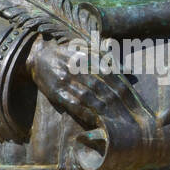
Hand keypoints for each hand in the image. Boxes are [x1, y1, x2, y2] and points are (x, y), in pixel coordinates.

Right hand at [25, 37, 141, 130]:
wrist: (38, 57)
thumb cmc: (67, 54)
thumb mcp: (85, 50)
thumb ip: (106, 58)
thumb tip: (127, 69)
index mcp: (84, 57)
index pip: (107, 72)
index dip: (119, 84)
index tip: (131, 96)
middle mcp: (75, 68)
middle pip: (99, 86)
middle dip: (113, 99)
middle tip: (127, 112)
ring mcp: (65, 81)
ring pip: (87, 97)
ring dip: (102, 109)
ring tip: (115, 119)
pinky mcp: (56, 92)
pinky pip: (73, 105)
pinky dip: (86, 113)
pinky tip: (96, 119)